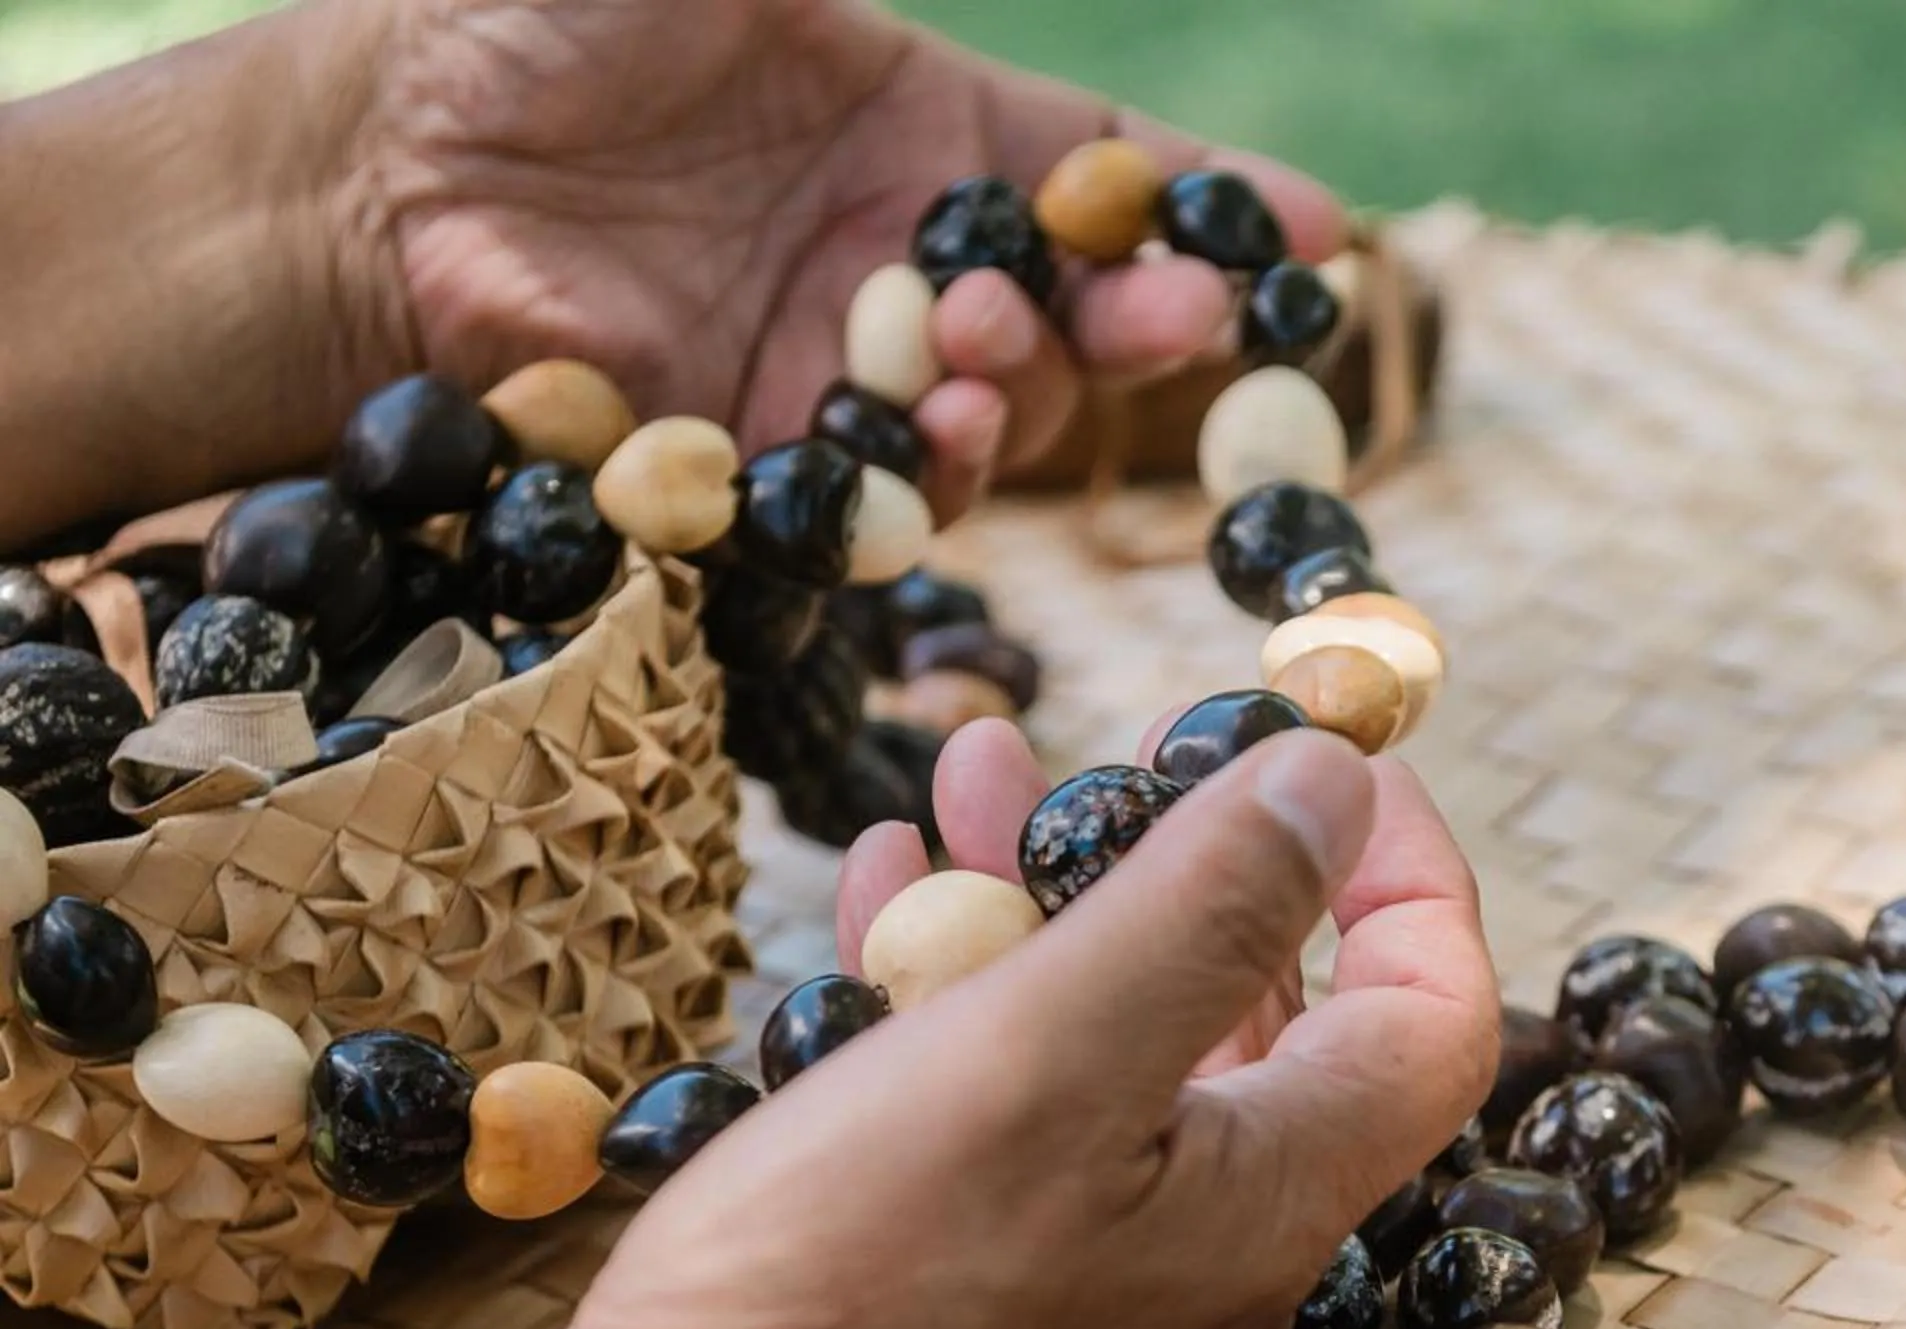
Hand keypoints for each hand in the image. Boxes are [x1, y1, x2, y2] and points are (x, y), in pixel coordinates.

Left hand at [345, 0, 1348, 518]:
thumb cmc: (537, 16)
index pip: (1104, 174)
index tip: (1320, 234)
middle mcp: (903, 262)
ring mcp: (840, 373)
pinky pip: (879, 496)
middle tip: (1182, 304)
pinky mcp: (764, 469)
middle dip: (1151, 313)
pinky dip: (926, 478)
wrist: (377, 166)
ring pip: (997, 411)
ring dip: (1033, 388)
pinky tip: (936, 435)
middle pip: (1078, 308)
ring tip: (994, 349)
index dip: (1213, 203)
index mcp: (923, 130)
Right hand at [540, 725, 1497, 1328]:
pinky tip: (885, 900)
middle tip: (1107, 754)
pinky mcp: (994, 1300)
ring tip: (964, 780)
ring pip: (1125, 1050)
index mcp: (1275, 1196)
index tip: (1319, 757)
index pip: (1431, 1012)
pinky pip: (1025, 1117)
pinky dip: (974, 997)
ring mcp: (1106, 1283)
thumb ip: (1206, 910)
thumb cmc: (852, 1291)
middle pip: (1267, 1013)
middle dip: (1187, 856)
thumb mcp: (1043, 1055)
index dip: (1402, 869)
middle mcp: (1219, 1250)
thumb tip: (1334, 777)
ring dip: (1058, 904)